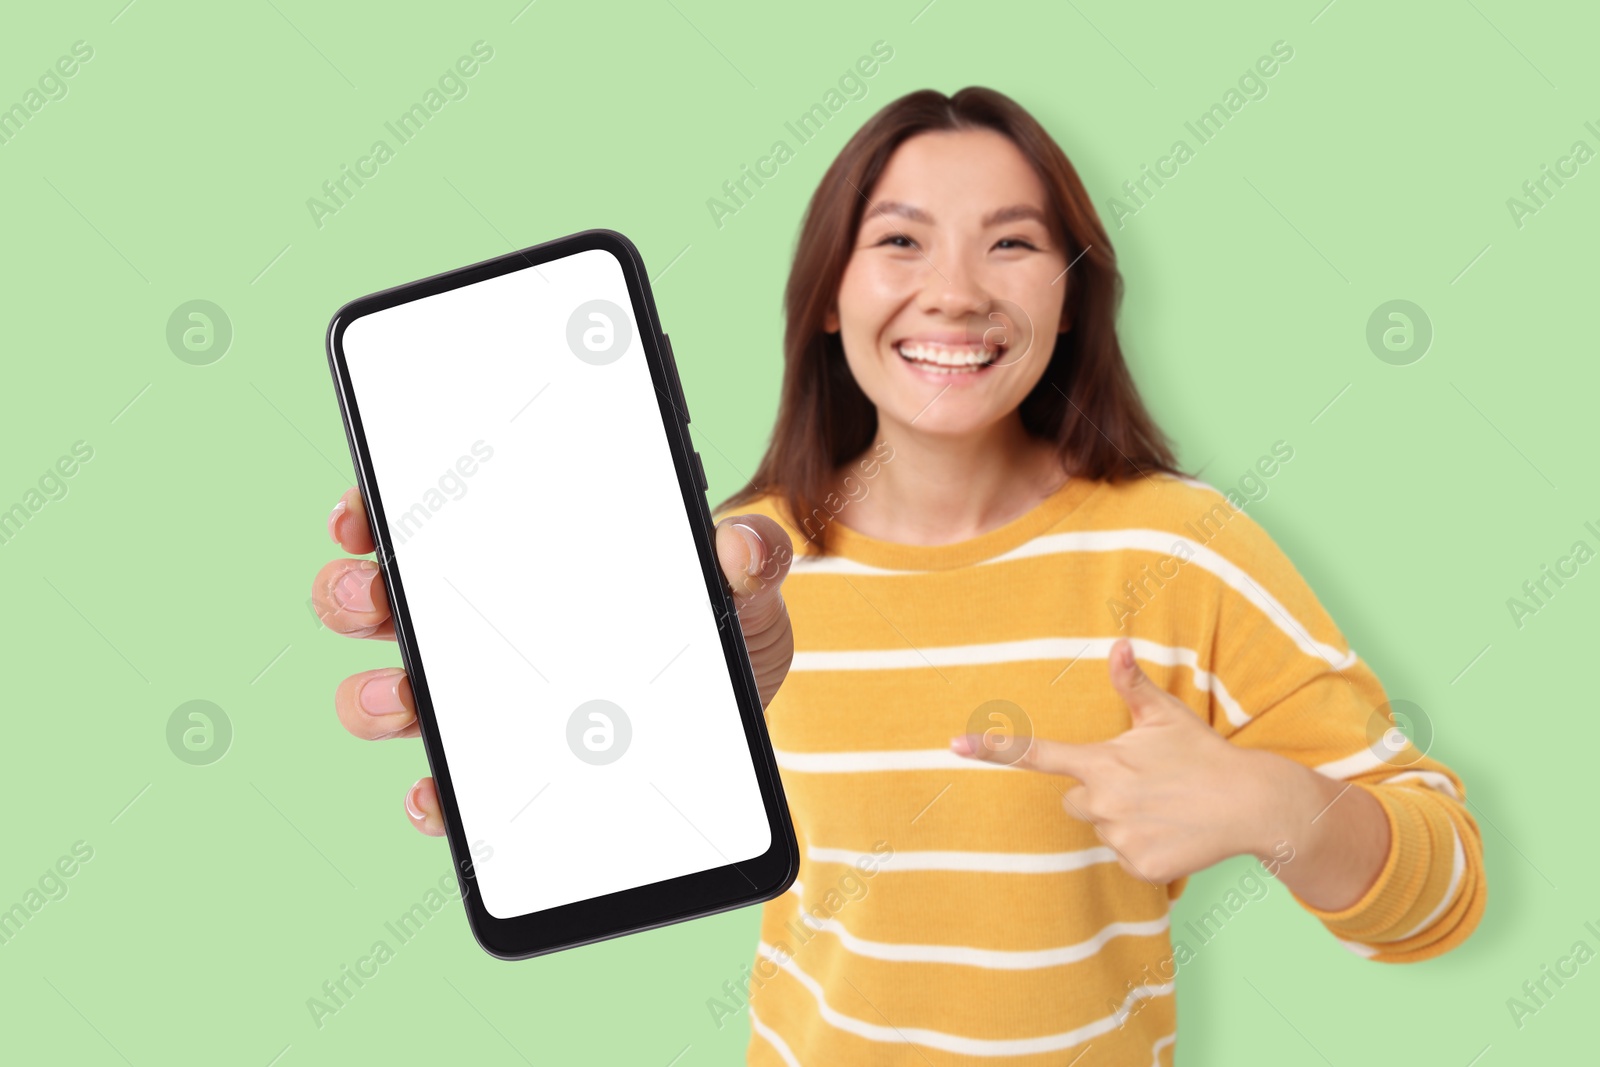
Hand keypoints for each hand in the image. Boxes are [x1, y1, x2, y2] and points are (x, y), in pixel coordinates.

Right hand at [314, 487, 794, 836]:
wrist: (742, 714)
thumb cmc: (722, 625)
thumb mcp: (743, 586)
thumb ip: (749, 557)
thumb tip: (742, 549)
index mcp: (517, 555)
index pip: (421, 519)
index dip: (373, 510)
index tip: (361, 512)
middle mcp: (479, 625)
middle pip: (376, 603)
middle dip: (352, 596)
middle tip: (375, 598)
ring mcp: (482, 702)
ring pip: (388, 695)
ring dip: (372, 697)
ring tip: (405, 699)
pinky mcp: (503, 775)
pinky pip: (444, 787)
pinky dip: (430, 795)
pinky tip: (440, 795)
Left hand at [951, 638, 1275, 883]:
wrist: (1252, 804)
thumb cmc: (1203, 754)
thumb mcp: (1165, 715)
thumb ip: (1131, 684)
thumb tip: (1117, 643)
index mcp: (1103, 762)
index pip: (1037, 754)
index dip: (994, 748)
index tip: (954, 744)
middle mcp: (1104, 801)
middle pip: (1073, 801)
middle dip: (1099, 792)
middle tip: (1143, 784)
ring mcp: (1121, 836)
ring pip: (1101, 828)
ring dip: (1123, 819)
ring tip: (1164, 806)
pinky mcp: (1139, 867)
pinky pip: (1125, 855)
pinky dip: (1144, 846)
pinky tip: (1173, 831)